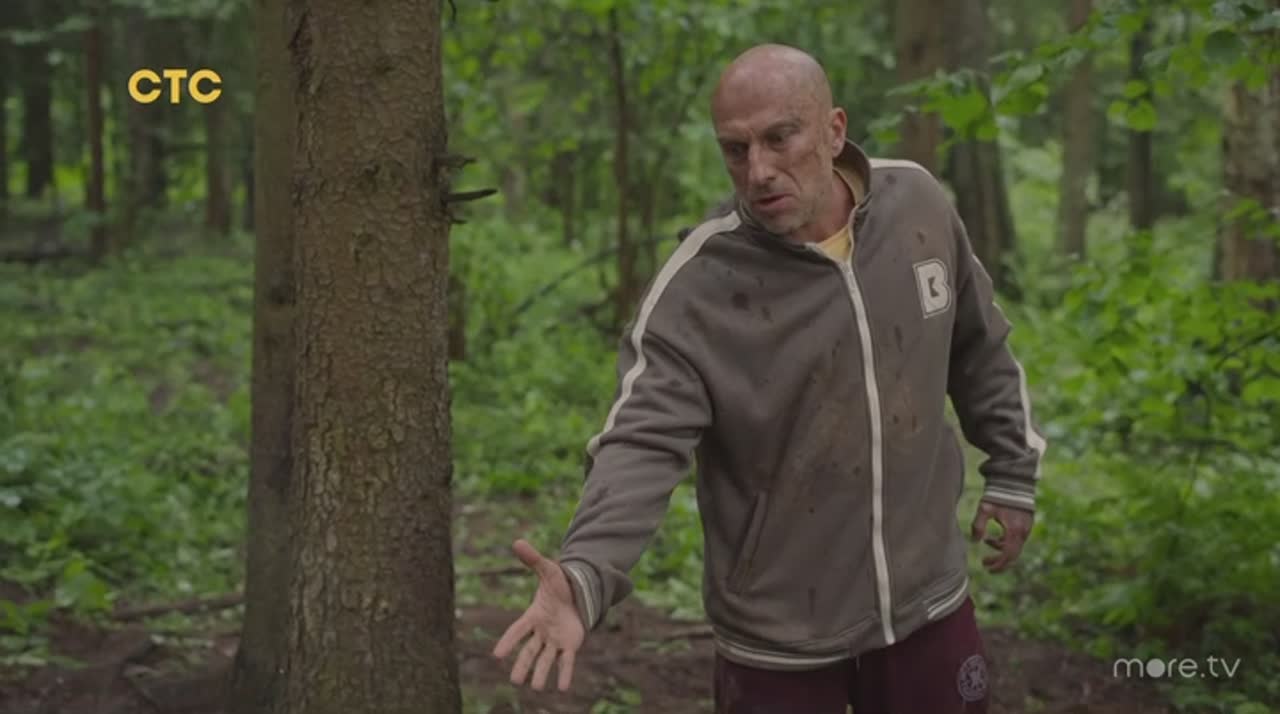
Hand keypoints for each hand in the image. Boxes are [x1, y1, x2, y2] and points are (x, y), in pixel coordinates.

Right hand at [492, 539, 585, 691]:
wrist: (577, 593)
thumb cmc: (559, 584)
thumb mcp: (547, 569)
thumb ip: (533, 559)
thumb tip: (517, 541)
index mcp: (533, 615)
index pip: (517, 630)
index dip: (507, 642)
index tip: (496, 655)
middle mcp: (541, 632)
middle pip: (529, 651)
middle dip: (522, 665)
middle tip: (514, 681)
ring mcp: (555, 640)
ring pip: (545, 659)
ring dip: (540, 674)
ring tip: (535, 688)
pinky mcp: (570, 645)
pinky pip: (566, 661)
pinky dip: (564, 673)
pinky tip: (563, 687)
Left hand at [971, 500, 1033, 572]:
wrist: (1014, 483)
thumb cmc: (997, 495)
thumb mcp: (984, 509)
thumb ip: (978, 525)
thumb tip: (974, 541)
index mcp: (1014, 531)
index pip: (1007, 555)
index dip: (997, 564)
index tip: (986, 567)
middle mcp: (1023, 533)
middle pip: (1013, 556)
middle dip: (999, 562)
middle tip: (985, 563)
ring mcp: (1026, 530)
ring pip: (1015, 549)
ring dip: (1001, 551)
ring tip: (986, 542)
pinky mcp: (1026, 526)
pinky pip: (1016, 541)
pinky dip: (1005, 544)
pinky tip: (993, 538)